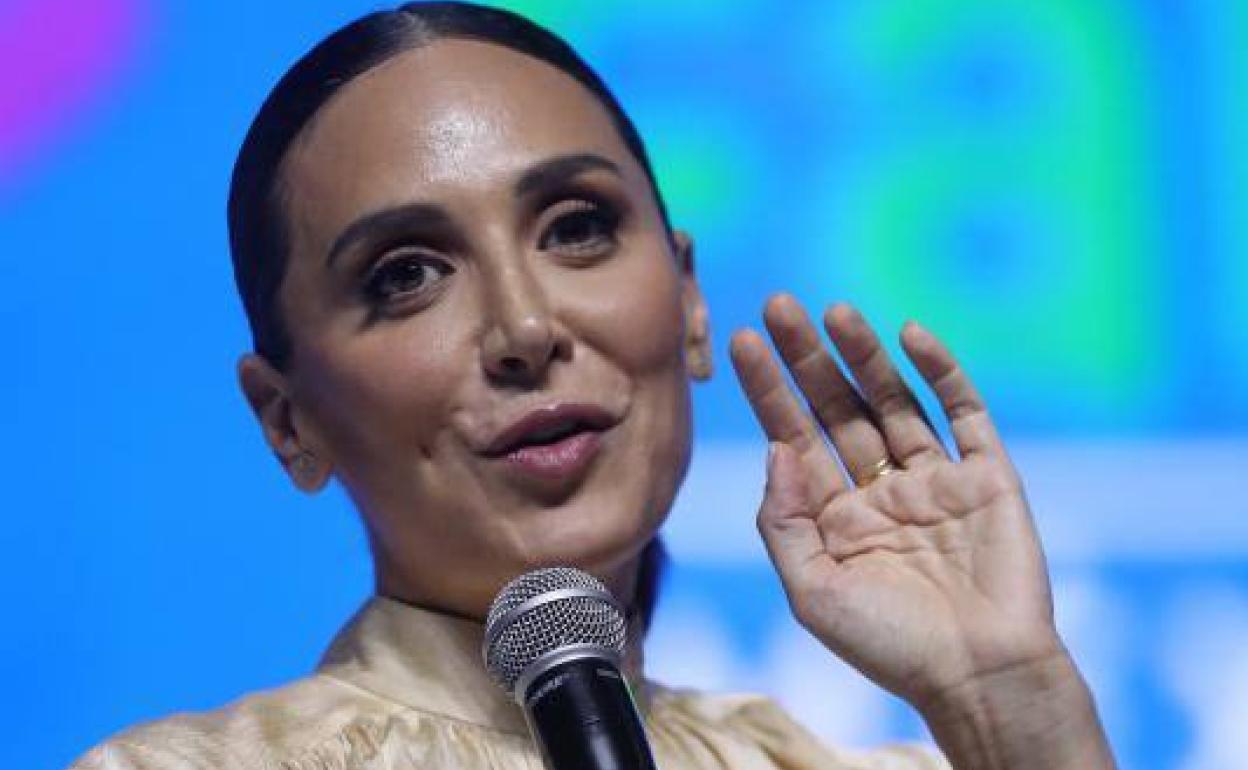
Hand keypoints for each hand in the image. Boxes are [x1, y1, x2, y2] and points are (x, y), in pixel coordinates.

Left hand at [729, 294, 1060, 709]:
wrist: (981, 676)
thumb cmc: (891, 647)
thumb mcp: (812, 592)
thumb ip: (783, 520)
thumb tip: (776, 447)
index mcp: (835, 519)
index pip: (794, 438)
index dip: (768, 390)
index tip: (741, 341)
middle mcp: (880, 493)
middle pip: (837, 409)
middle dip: (806, 359)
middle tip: (778, 305)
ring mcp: (934, 481)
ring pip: (893, 402)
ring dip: (863, 355)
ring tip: (833, 310)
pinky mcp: (988, 477)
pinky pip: (963, 412)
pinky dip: (941, 371)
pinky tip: (910, 335)